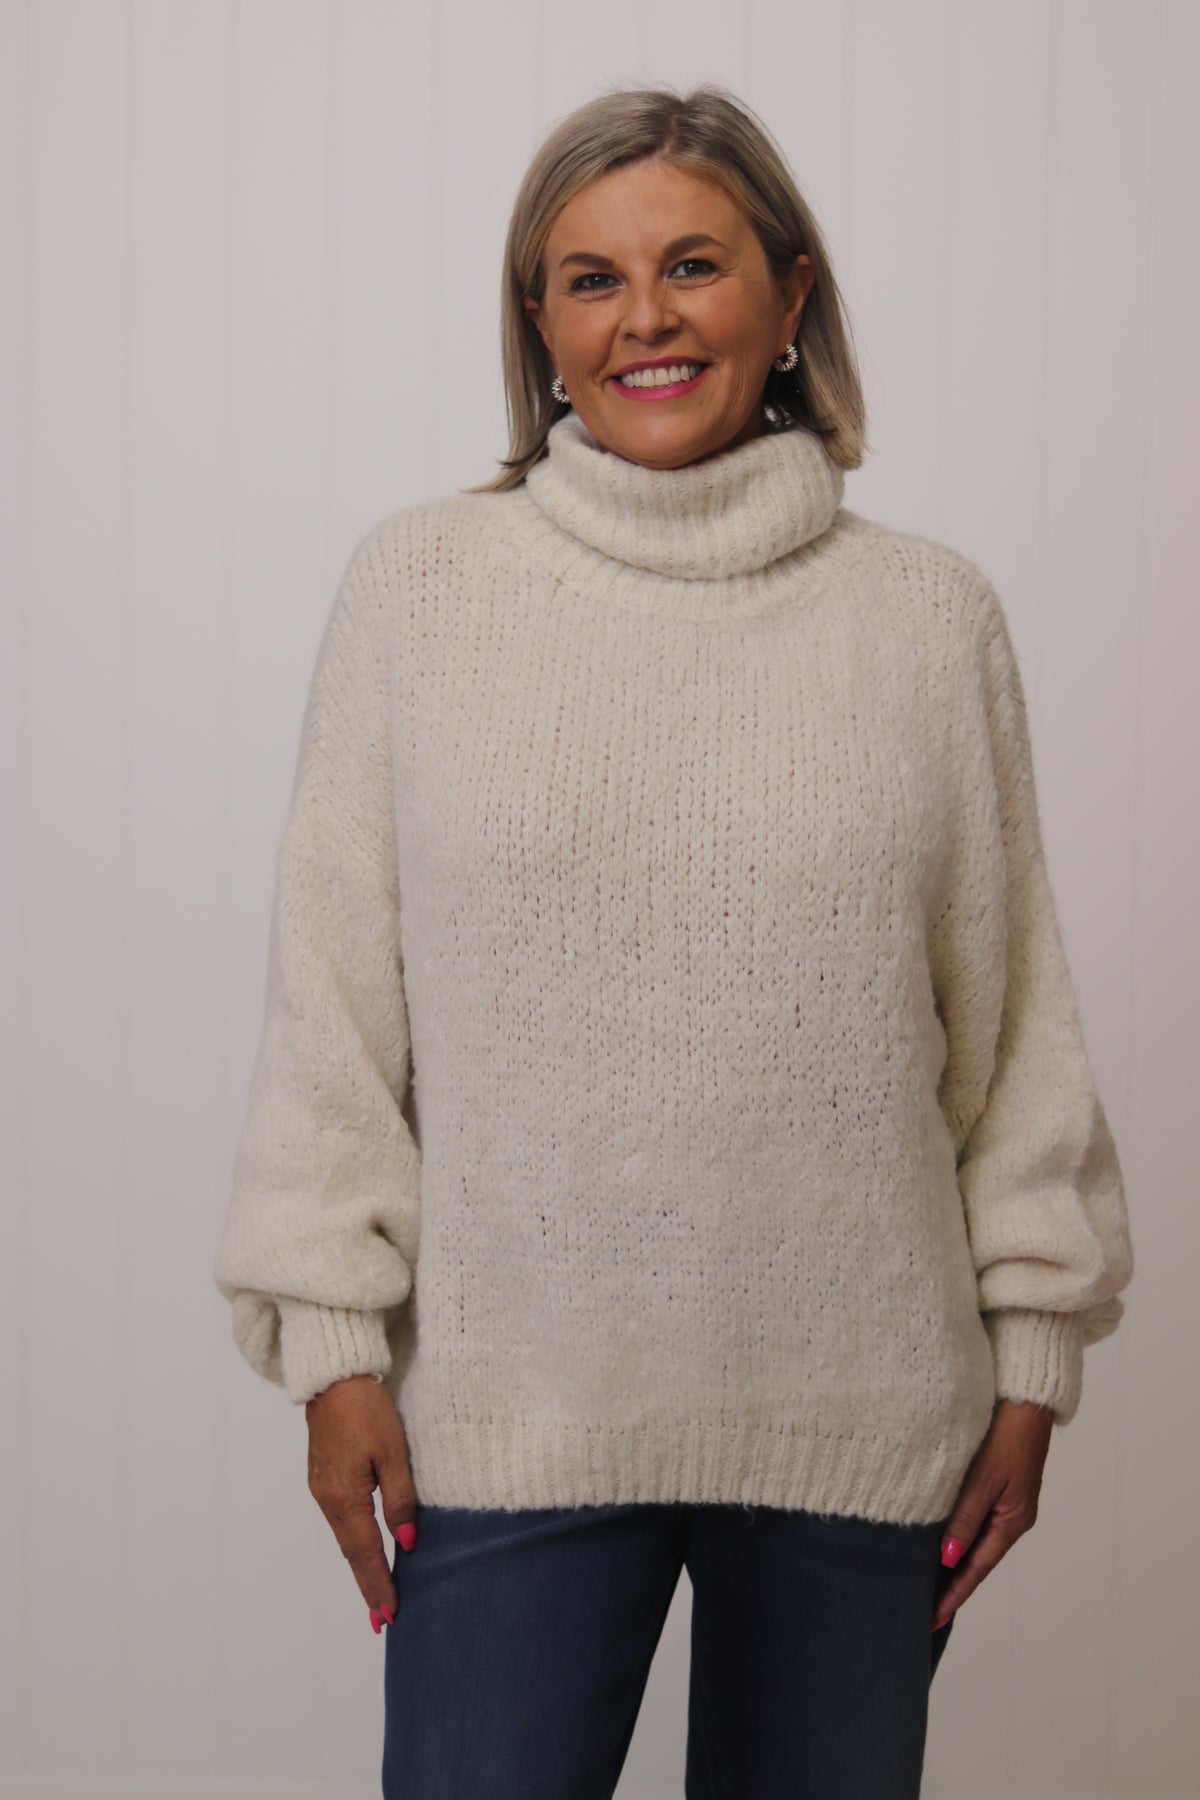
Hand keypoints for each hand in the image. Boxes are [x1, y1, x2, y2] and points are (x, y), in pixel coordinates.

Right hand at [304, 1374, 417, 1632]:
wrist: (334, 1378)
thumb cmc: (367, 1409)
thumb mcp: (393, 1452)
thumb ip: (401, 1499)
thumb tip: (407, 1542)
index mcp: (345, 1496)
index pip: (366, 1553)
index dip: (378, 1585)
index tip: (389, 1616)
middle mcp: (328, 1499)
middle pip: (351, 1553)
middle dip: (368, 1586)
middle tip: (382, 1621)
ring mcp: (321, 1488)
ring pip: (344, 1538)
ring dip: (361, 1567)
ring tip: (376, 1595)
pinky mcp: (322, 1478)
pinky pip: (340, 1521)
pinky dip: (353, 1544)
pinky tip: (363, 1552)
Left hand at [932, 1396, 1054, 1628]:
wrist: (1028, 1399)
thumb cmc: (1007, 1435)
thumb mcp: (984, 1479)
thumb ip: (965, 1518)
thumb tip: (948, 1559)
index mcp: (1013, 1522)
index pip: (977, 1569)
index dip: (954, 1594)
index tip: (931, 1618)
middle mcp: (1013, 1518)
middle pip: (978, 1560)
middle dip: (953, 1585)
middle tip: (924, 1610)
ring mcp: (1009, 1503)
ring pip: (976, 1542)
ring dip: (955, 1563)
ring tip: (929, 1584)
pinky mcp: (1001, 1486)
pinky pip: (977, 1522)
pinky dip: (960, 1537)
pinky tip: (943, 1543)